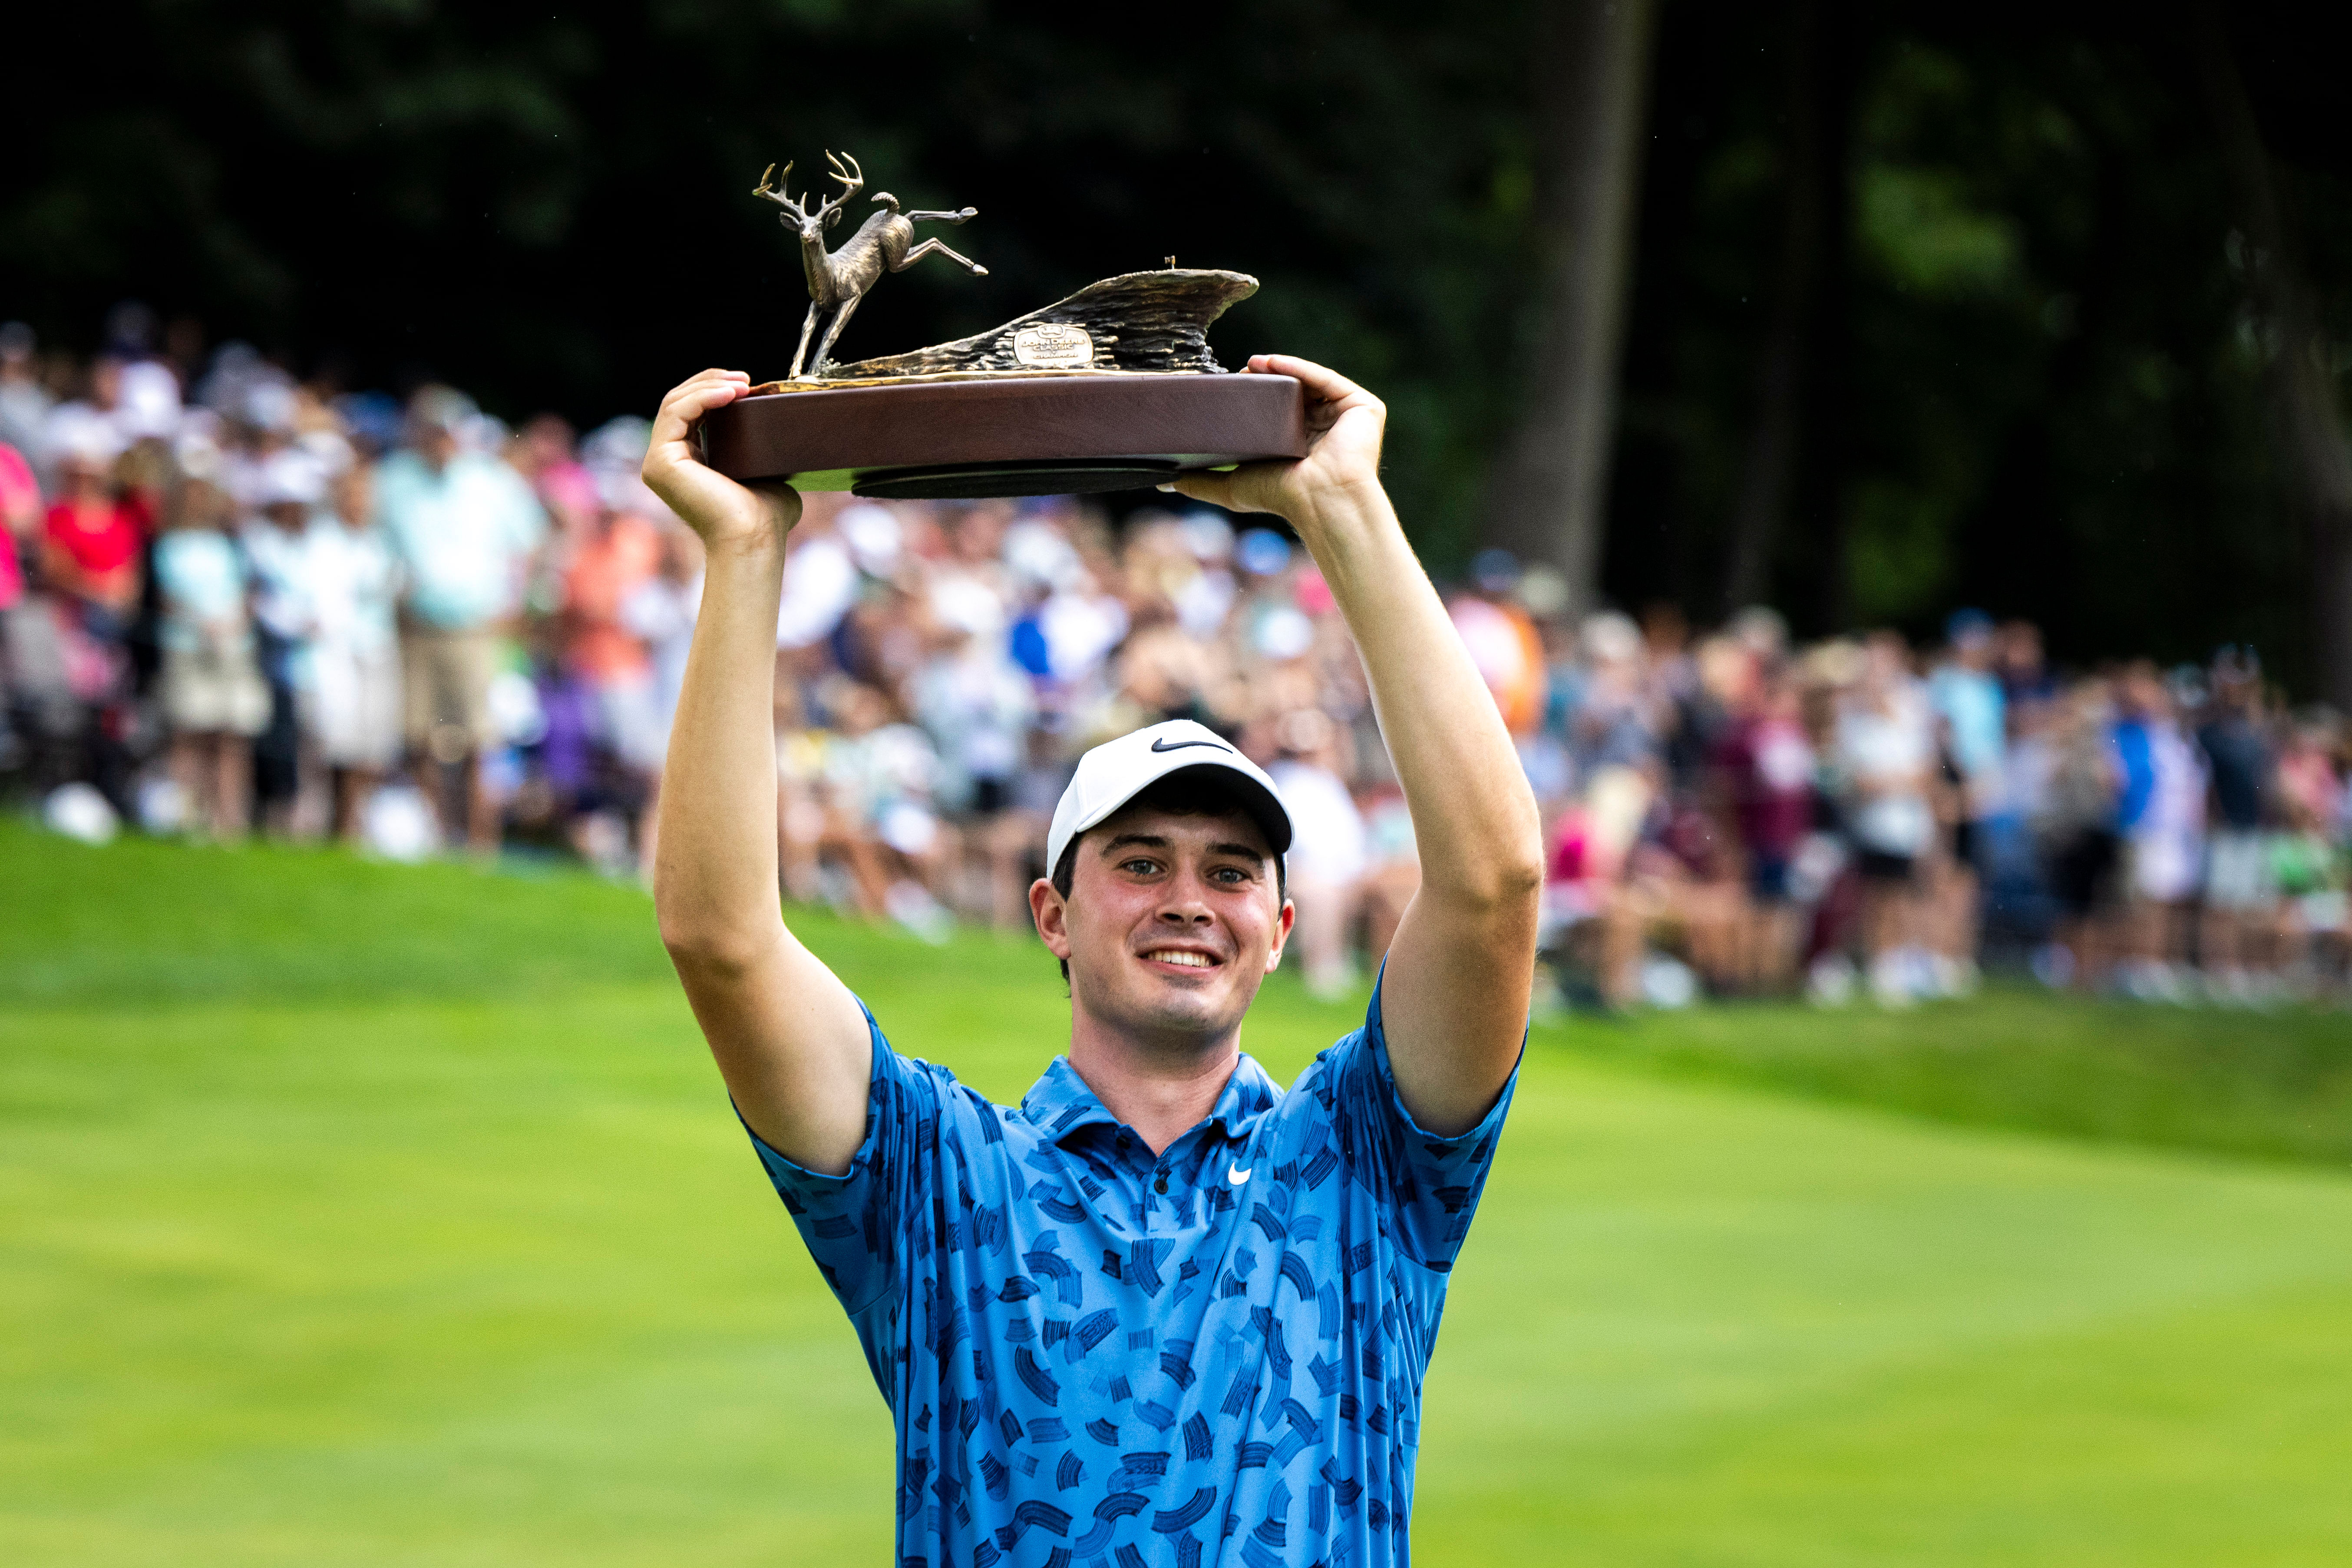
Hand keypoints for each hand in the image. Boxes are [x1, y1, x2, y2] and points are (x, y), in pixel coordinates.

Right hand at [641, 370, 800, 547]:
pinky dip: (703, 397)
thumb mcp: (765, 470)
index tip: (748, 384)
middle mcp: (666, 461)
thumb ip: (763, 450)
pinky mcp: (660, 462)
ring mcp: (658, 462)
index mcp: (686, 462)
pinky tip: (731, 393)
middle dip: (711, 381)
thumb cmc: (766, 515)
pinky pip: (676, 413)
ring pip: (674, 402)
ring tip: (743, 383)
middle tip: (746, 378)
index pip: (690, 411)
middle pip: (679, 401)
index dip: (715, 389)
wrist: (756, 538)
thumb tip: (786, 431)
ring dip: (709, 385)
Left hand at [1166, 354, 1385, 525]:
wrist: (1320, 501)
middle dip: (1264, 379)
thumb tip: (1163, 482)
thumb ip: (1201, 482)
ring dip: (1280, 368)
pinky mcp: (1364, 408)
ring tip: (1250, 364)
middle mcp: (1327, 428)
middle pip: (1294, 392)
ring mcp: (1346, 417)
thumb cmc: (1282, 497)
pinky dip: (1300, 367)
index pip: (1278, 410)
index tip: (1228, 385)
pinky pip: (1327, 379)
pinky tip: (1272, 362)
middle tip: (1236, 371)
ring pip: (1310, 381)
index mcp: (1303, 442)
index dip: (1253, 395)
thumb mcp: (1233, 487)